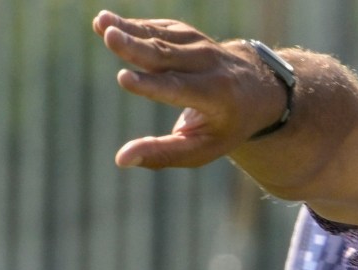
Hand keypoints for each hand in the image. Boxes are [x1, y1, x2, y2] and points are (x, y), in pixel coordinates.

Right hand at [96, 12, 288, 169]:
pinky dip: (133, 24)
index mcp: (217, 97)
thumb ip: (163, 154)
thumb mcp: (202, 148)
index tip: (124, 78)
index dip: (151, 85)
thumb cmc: (224, 127)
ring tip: (101, 23)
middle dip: (136, 47)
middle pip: (167, 56)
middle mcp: (210, 66)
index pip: (179, 89)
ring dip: (128, 28)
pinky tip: (106, 21)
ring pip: (161, 36)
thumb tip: (120, 159)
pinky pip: (158, 27)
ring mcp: (200, 45)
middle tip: (110, 36)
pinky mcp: (187, 33)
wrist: (256, 90)